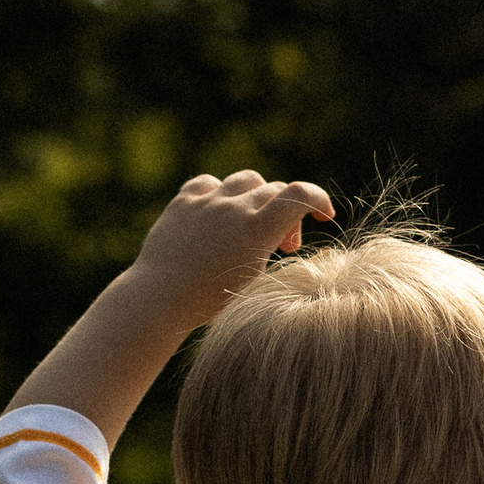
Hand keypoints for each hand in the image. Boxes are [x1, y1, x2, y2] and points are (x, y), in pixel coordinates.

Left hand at [129, 170, 334, 326]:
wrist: (159, 299)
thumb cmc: (210, 302)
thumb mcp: (254, 281)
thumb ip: (270, 247)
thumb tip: (283, 233)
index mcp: (257, 229)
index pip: (299, 195)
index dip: (319, 200)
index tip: (324, 216)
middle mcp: (233, 208)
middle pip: (274, 191)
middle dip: (286, 216)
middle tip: (283, 247)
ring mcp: (207, 201)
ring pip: (246, 181)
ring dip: (258, 198)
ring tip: (251, 225)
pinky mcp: (183, 201)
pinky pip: (210, 184)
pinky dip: (222, 195)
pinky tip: (219, 215)